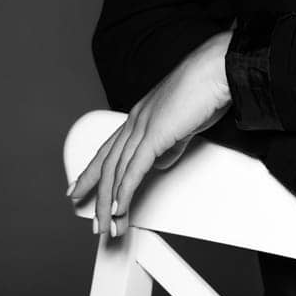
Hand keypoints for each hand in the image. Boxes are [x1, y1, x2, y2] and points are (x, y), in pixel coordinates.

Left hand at [68, 29, 232, 235]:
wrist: (215, 71)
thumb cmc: (205, 89)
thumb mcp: (183, 123)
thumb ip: (170, 144)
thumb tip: (160, 162)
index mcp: (139, 116)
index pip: (108, 149)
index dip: (92, 171)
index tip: (80, 186)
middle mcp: (135, 121)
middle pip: (107, 165)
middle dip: (97, 195)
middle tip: (92, 219)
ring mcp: (142, 127)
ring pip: (117, 172)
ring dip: (110, 203)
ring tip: (108, 224)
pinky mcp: (154, 135)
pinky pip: (134, 170)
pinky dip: (124, 192)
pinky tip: (120, 208)